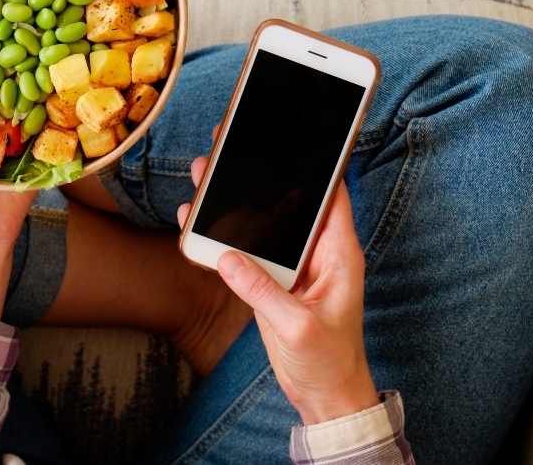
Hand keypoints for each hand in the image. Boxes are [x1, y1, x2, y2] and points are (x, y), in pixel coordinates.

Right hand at [177, 129, 378, 424]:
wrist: (325, 397)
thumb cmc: (329, 363)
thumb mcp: (298, 327)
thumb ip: (262, 291)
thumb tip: (228, 258)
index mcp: (338, 254)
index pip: (331, 194)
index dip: (315, 163)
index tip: (291, 135)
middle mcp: (316, 253)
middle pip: (286, 199)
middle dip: (258, 171)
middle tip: (228, 142)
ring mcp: (292, 265)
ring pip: (260, 221)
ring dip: (232, 201)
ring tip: (202, 173)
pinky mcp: (271, 281)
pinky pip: (245, 250)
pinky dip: (220, 236)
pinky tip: (194, 221)